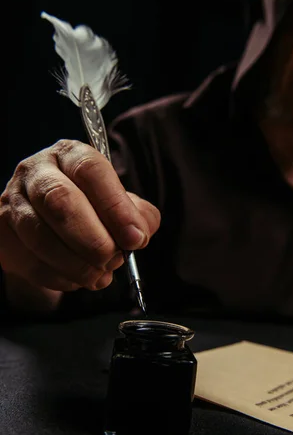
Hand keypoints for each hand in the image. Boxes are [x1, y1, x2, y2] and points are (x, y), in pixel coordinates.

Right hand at [0, 139, 159, 291]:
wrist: (49, 225)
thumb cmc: (89, 209)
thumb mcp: (120, 204)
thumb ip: (137, 215)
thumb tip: (137, 235)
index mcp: (71, 155)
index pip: (91, 170)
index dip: (115, 206)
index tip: (134, 238)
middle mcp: (37, 171)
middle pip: (60, 200)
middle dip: (93, 239)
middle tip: (113, 260)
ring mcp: (13, 201)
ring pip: (40, 235)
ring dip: (76, 264)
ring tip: (99, 275)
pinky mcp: (2, 233)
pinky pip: (28, 260)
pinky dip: (58, 277)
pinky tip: (76, 279)